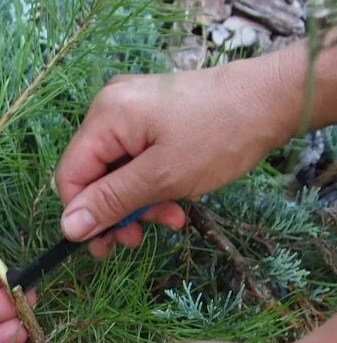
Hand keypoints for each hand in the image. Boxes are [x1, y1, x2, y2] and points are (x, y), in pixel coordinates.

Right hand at [55, 60, 290, 258]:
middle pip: (93, 175)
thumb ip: (110, 203)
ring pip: (116, 171)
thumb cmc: (221, 134)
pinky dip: (151, 184)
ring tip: (170, 218)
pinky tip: (176, 199)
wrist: (276, 98)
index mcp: (105, 117)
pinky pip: (136, 159)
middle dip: (116, 210)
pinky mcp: (151, 116)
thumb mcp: (162, 178)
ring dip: (138, 203)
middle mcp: (110, 108)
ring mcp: (132, 110)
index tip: (107, 244)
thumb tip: (66, 228)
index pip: (70, 176)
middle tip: (139, 238)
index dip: (83, 214)